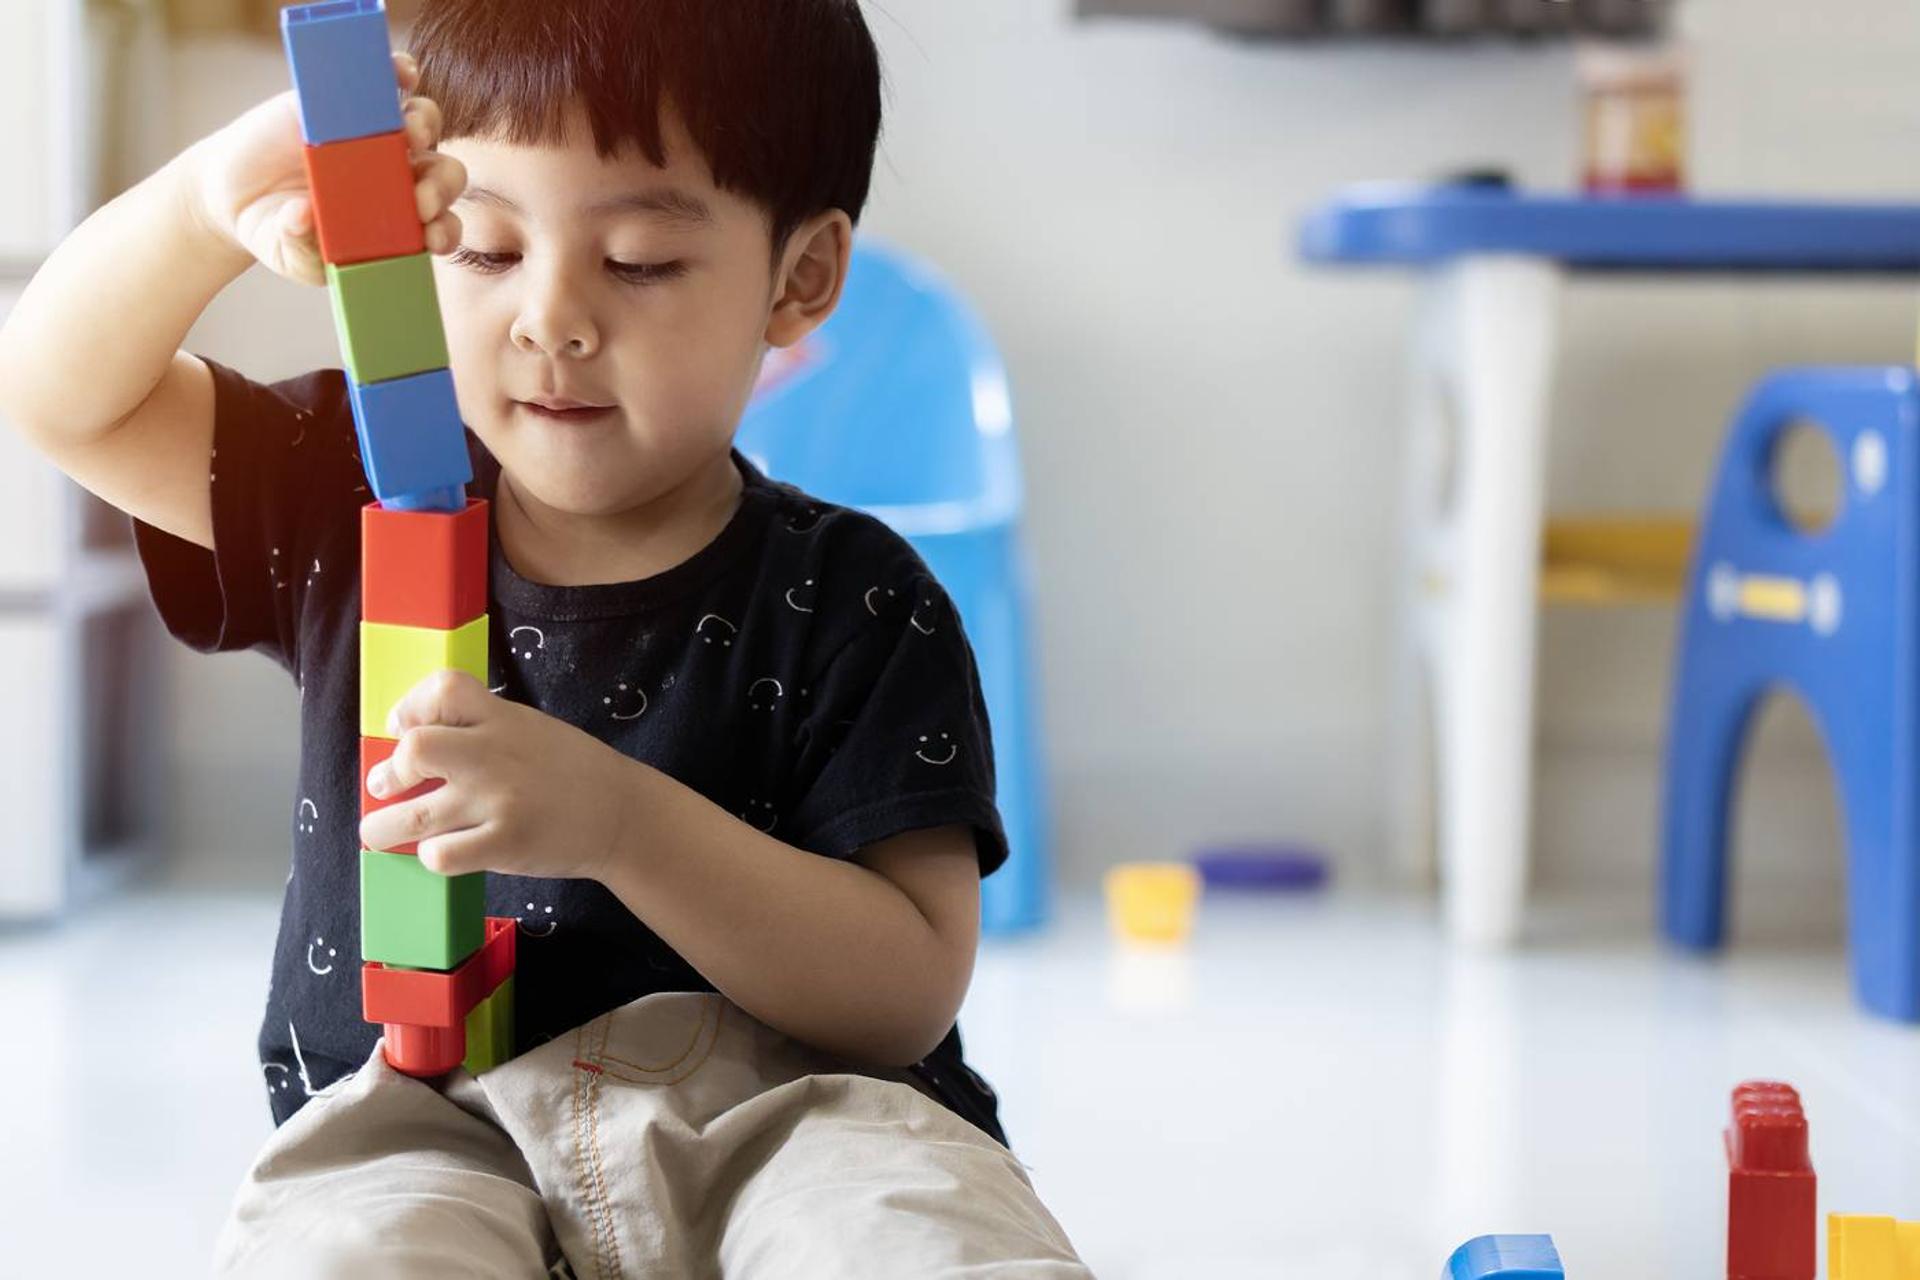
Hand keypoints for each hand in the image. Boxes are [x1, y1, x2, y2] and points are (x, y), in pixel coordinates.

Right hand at [185, 52, 465, 286]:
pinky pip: (389, 79)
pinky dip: (400, 71)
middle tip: (421, 199)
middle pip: (440, 174)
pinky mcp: (348, 101)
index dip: (443, 230)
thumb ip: (299, 246)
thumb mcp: (287, 252)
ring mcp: (376, 136)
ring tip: (410, 134)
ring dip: (426, 126)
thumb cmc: (276, 231)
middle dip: (440, 186)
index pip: (439, 226)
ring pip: (422, 124)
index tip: (430, 238)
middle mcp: (397, 177)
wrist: (236, 193)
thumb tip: (301, 216)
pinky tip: (403, 74)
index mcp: (396, 220)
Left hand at [359, 670, 640, 882]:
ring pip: (412, 815)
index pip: (442, 689)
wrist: (623, 814)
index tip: (403, 727)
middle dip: (389, 771)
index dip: (410, 705)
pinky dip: (431, 855)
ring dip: (383, 827)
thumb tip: (412, 742)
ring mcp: (499, 801)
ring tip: (383, 831)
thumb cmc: (573, 771)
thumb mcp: (530, 728)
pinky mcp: (504, 845)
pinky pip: (440, 855)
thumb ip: (481, 727)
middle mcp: (496, 755)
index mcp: (503, 718)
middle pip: (415, 749)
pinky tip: (443, 850)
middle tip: (387, 785)